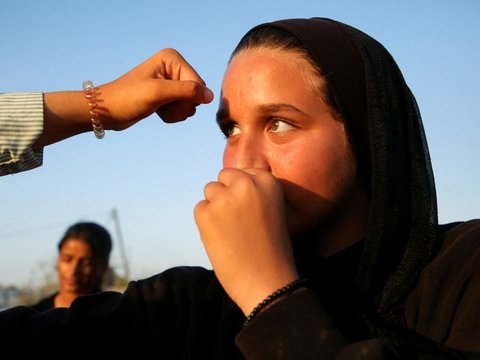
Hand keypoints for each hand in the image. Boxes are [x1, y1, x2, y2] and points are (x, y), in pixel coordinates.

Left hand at [100, 48, 213, 128]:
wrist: (108, 110)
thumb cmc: (128, 98)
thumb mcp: (158, 93)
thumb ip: (187, 92)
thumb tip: (211, 96)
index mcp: (172, 59)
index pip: (198, 84)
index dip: (185, 98)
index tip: (164, 99)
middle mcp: (174, 67)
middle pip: (196, 95)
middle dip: (180, 106)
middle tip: (160, 105)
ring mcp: (172, 82)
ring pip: (190, 105)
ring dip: (176, 112)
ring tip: (157, 108)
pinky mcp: (168, 94)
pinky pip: (182, 110)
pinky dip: (171, 115)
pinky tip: (157, 111)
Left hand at [194, 168, 298, 314]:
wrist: (267, 281)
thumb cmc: (272, 250)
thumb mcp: (272, 211)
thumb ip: (254, 194)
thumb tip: (227, 184)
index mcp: (268, 181)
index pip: (244, 173)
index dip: (243, 192)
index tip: (248, 211)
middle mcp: (246, 184)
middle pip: (225, 176)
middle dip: (227, 194)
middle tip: (236, 220)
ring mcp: (225, 198)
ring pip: (210, 191)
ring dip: (216, 207)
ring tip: (230, 231)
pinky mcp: (207, 214)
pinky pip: (200, 208)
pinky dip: (206, 223)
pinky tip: (221, 239)